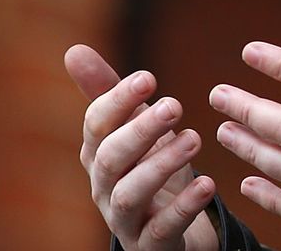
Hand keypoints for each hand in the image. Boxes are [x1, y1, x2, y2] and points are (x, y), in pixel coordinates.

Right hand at [65, 45, 219, 250]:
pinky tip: (207, 184)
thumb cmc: (147, 168)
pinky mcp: (150, 244)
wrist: (167, 228)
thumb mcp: (134, 127)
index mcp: (98, 153)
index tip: (149, 77)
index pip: (97, 124)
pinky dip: (183, 207)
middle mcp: (104, 186)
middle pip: (111, 158)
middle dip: (141, 130)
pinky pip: (161, 229)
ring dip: (161, 165)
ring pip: (131, 194)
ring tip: (194, 139)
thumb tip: (73, 49)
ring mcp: (125, 219)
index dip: (119, 100)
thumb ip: (111, 93)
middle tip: (176, 105)